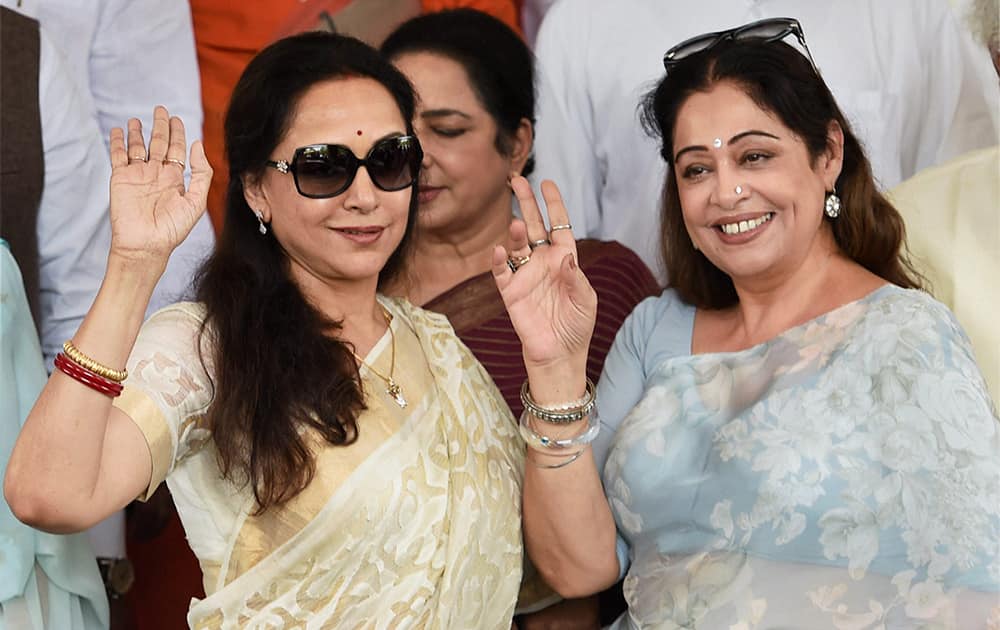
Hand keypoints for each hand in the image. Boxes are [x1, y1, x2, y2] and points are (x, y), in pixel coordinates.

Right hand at [108, 106, 210, 266]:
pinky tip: (117, 130)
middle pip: (158, 144)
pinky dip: (117, 142)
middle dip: (159, 126)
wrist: (147, 244)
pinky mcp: (120, 178)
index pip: (177, 150)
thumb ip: (200, 173)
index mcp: (175, 179)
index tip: (177, 119)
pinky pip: (118, 156)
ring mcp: (138, 175)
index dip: (177, 134)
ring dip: (137, 133)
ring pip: (137, 147)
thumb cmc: (173, 228)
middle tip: (161, 109)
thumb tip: (197, 144)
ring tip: (136, 119)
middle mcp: (156, 175)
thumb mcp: (196, 201)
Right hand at [492, 177, 596, 373]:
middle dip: (526, 203)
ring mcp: (525, 275)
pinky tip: (499, 250)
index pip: (559, 225)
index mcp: (565, 260)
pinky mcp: (510, 292)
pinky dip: (498, 261)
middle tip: (516, 180)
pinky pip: (501, 272)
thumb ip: (575, 278)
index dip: (554, 205)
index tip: (548, 183)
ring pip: (517, 245)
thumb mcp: (585, 301)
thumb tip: (564, 256)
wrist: (559, 355)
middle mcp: (543, 262)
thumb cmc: (576, 326)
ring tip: (517, 222)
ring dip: (516, 232)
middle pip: (533, 226)